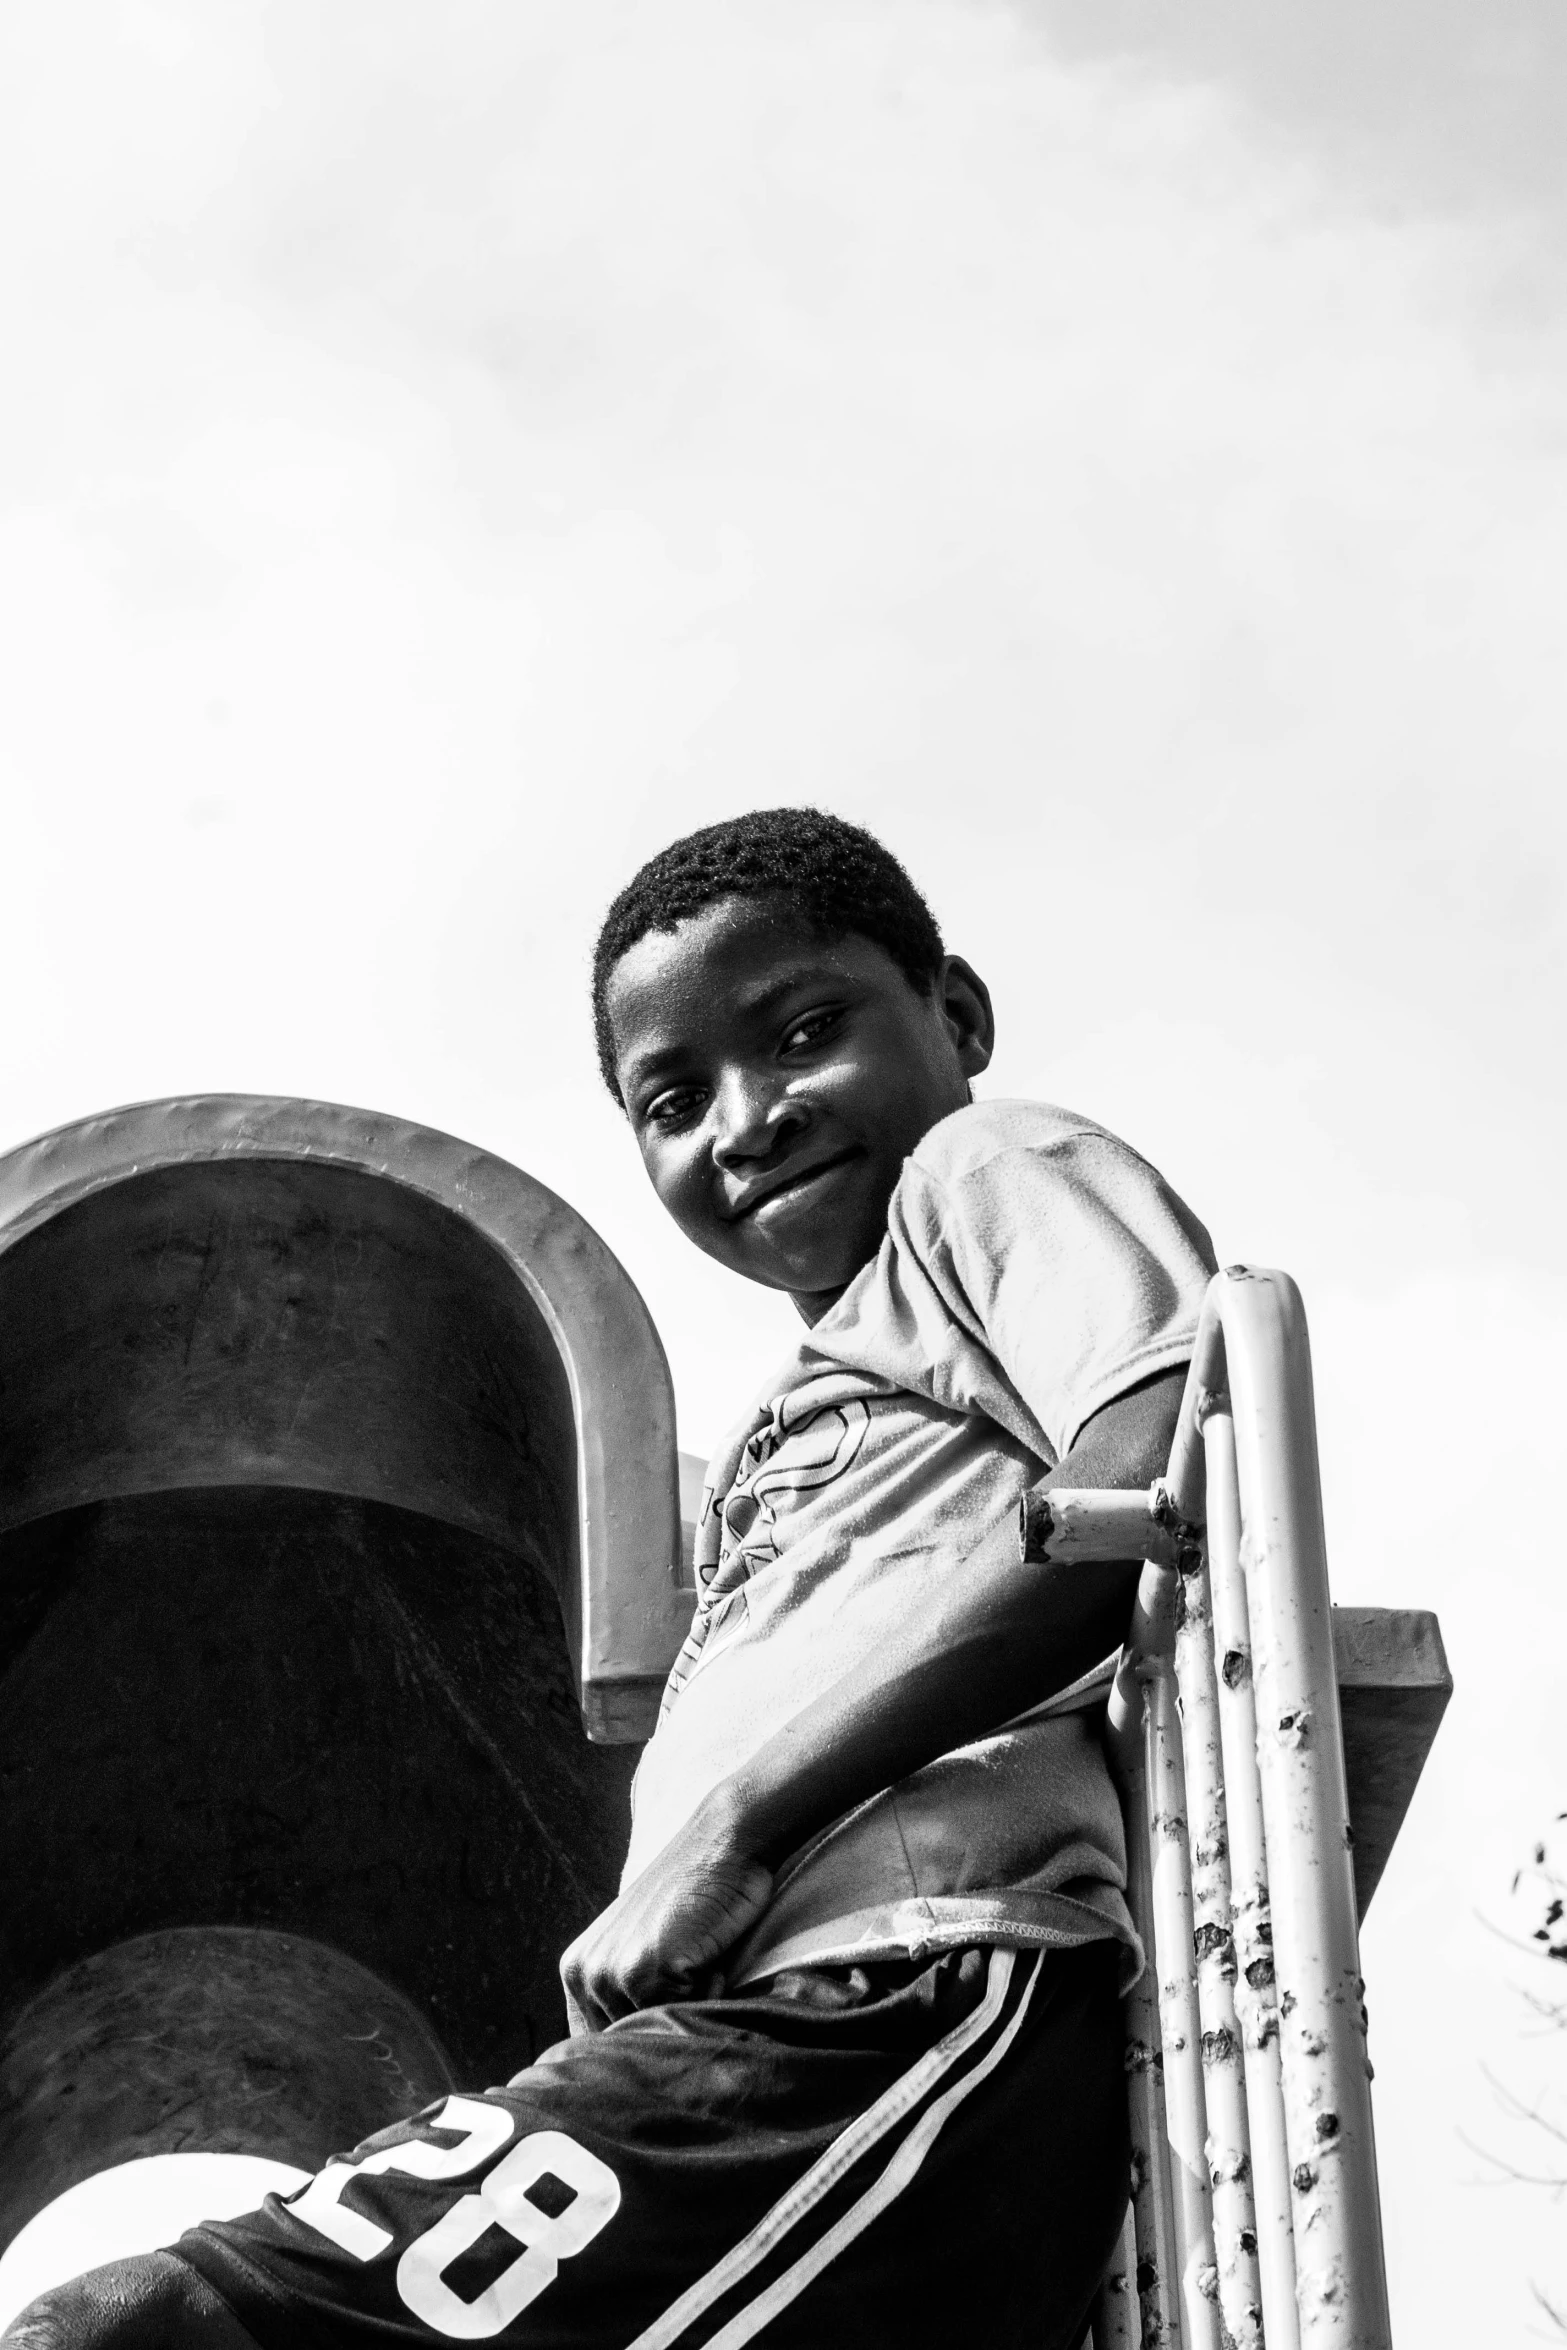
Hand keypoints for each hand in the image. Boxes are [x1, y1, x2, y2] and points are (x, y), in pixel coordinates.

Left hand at [560, 1799, 772, 2034]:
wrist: (723, 1845)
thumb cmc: (695, 1900)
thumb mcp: (645, 1949)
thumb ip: (627, 1998)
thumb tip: (632, 2065)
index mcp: (576, 1970)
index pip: (596, 2045)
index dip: (635, 2045)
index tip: (664, 2024)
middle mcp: (584, 1972)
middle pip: (627, 2045)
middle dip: (665, 2024)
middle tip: (690, 1975)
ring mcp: (611, 1972)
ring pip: (657, 2033)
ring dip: (689, 2009)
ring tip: (698, 1960)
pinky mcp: (645, 1970)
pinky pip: (684, 2015)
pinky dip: (708, 1995)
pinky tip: (709, 1955)